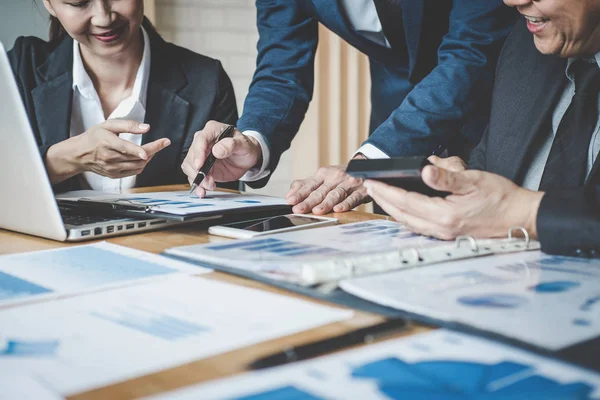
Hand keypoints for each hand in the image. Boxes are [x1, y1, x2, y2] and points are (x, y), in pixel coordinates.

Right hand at [45, 120, 169, 182]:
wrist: (79, 154)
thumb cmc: (94, 137)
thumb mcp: (108, 125)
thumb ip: (128, 125)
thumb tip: (146, 128)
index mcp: (106, 142)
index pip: (126, 148)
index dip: (139, 150)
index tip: (153, 148)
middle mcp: (109, 157)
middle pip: (136, 157)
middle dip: (153, 149)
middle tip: (163, 142)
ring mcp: (112, 168)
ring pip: (138, 165)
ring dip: (149, 157)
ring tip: (152, 148)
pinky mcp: (114, 175)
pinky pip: (134, 171)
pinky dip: (142, 164)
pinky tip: (143, 157)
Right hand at [181, 121, 261, 196]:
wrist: (246, 158)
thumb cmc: (245, 147)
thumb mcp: (243, 145)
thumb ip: (231, 145)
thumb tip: (217, 150)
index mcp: (212, 130)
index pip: (200, 139)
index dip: (198, 153)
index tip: (200, 165)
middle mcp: (202, 141)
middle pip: (192, 155)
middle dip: (198, 170)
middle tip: (209, 180)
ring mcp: (200, 154)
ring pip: (189, 166)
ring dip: (197, 179)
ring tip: (210, 185)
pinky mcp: (200, 167)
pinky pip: (193, 175)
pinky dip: (196, 184)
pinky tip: (202, 190)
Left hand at [286, 164, 369, 214]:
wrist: (365, 166)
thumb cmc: (340, 176)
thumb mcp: (322, 176)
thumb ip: (305, 185)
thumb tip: (289, 194)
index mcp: (323, 174)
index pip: (309, 185)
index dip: (299, 193)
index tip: (290, 201)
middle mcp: (335, 177)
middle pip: (320, 192)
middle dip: (309, 201)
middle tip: (299, 209)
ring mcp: (348, 184)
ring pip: (335, 194)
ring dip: (326, 203)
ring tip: (316, 211)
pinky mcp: (361, 191)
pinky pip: (353, 198)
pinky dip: (346, 204)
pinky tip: (338, 209)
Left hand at [363, 157, 543, 239]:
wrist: (521, 217)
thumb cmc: (501, 197)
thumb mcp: (474, 179)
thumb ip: (447, 177)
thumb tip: (425, 170)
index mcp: (445, 215)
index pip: (406, 202)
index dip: (386, 191)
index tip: (371, 182)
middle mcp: (441, 228)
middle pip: (402, 215)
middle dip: (383, 200)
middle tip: (368, 187)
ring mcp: (444, 234)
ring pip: (409, 223)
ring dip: (392, 209)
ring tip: (380, 196)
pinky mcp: (449, 234)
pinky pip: (419, 226)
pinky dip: (406, 216)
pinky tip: (403, 208)